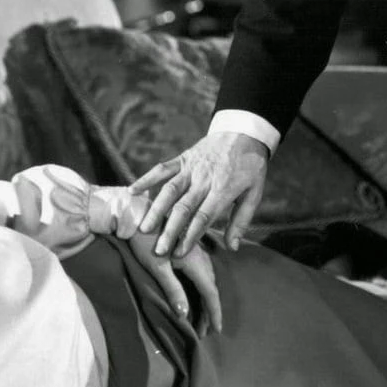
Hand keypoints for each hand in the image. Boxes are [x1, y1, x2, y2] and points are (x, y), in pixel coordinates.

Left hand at [127, 229, 222, 333]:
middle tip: (204, 329)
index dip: (214, 312)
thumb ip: (173, 290)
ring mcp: (194, 249)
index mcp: (195, 261)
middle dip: (209, 309)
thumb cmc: (144, 241)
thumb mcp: (157, 268)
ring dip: (205, 298)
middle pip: (210, 286)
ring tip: (201, 314)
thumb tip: (185, 315)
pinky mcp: (186, 246)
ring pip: (206, 278)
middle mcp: (199, 255)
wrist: (135, 214)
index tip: (217, 330)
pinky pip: (201, 270)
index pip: (210, 292)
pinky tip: (195, 290)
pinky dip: (201, 285)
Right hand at [133, 132, 269, 256]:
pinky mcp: (183, 158)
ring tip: (142, 228)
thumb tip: (231, 248)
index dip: (190, 236)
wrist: (243, 131)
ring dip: (155, 209)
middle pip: (183, 207)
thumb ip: (241, 221)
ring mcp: (191, 167)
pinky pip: (162, 168)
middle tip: (158, 251)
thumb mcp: (254, 193)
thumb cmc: (250, 167)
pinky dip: (146, 178)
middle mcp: (204, 179)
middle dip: (169, 230)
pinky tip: (132, 191)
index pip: (204, 216)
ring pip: (169, 190)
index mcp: (223, 189)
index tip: (179, 254)